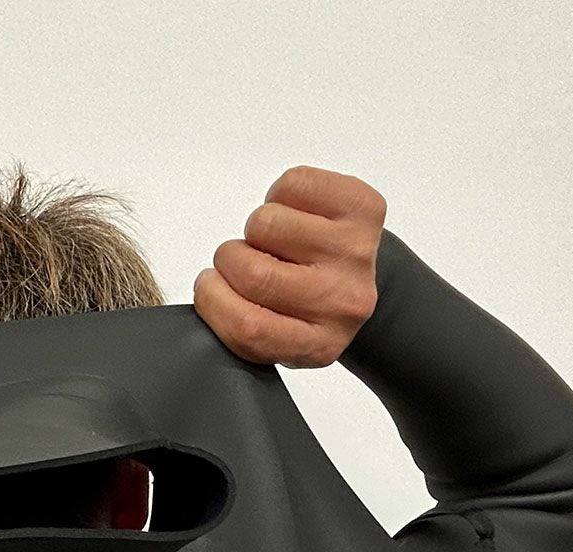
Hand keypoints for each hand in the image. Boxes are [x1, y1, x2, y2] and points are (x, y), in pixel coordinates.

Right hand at [192, 165, 386, 368]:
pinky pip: (294, 184)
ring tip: (273, 241)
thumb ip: (237, 325)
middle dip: (229, 260)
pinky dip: (280, 194)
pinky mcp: (363, 208)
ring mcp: (355, 253)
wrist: (355, 279)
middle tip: (243, 261)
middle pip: (253, 272)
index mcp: (315, 345)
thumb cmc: (304, 305)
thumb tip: (209, 288)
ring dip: (257, 228)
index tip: (209, 286)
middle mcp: (341, 301)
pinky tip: (294, 215)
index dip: (213, 300)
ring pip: (267, 224)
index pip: (247, 326)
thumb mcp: (270, 336)